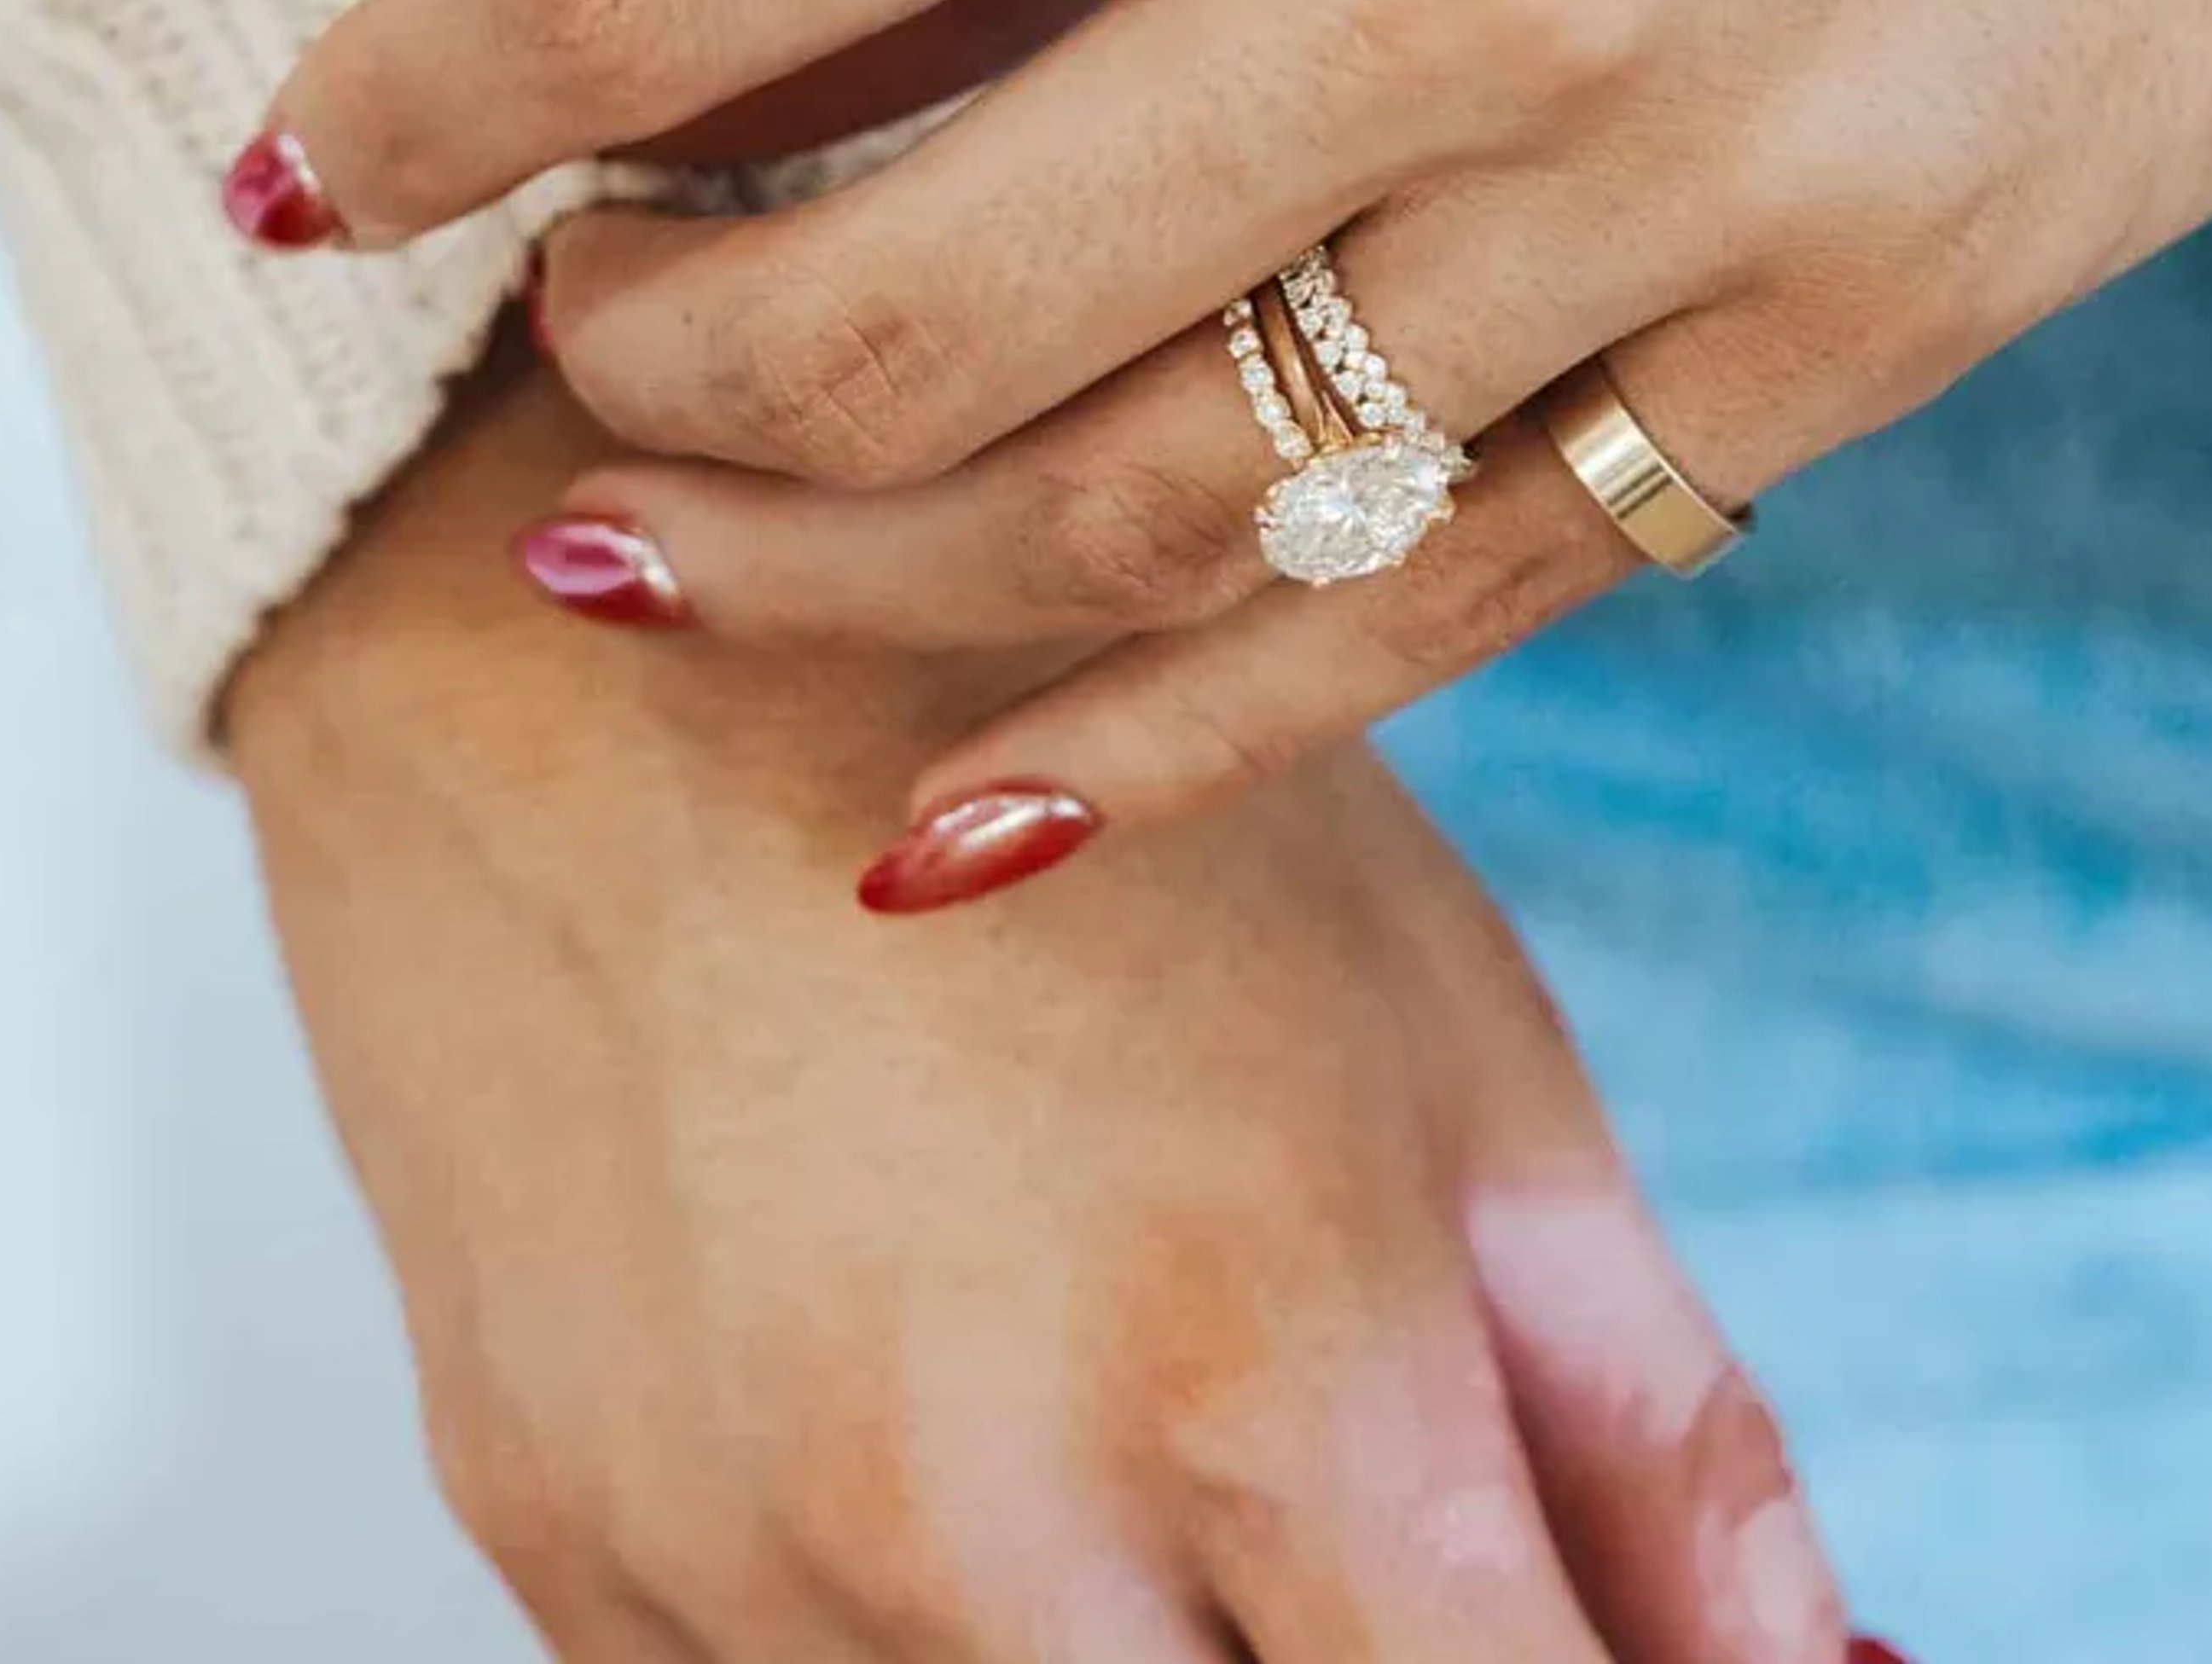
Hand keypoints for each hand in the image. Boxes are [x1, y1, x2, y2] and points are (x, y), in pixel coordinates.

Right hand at [228, 357, 1856, 1662]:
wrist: (572, 647)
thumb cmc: (1046, 799)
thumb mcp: (1431, 1025)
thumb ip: (1655, 1422)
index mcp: (1265, 1368)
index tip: (1527, 1635)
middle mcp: (987, 1520)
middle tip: (1298, 1505)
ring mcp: (737, 1561)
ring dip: (1093, 1638)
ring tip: (1063, 1372)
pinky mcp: (556, 1558)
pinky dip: (881, 1622)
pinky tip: (881, 1383)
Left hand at [241, 0, 2211, 872]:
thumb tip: (768, 13)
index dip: (430, 64)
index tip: (310, 143)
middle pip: (848, 318)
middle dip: (615, 369)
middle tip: (541, 346)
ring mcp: (1650, 192)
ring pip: (1097, 530)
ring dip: (806, 584)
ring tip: (651, 561)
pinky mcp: (1831, 348)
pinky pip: (1411, 629)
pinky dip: (1137, 755)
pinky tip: (933, 824)